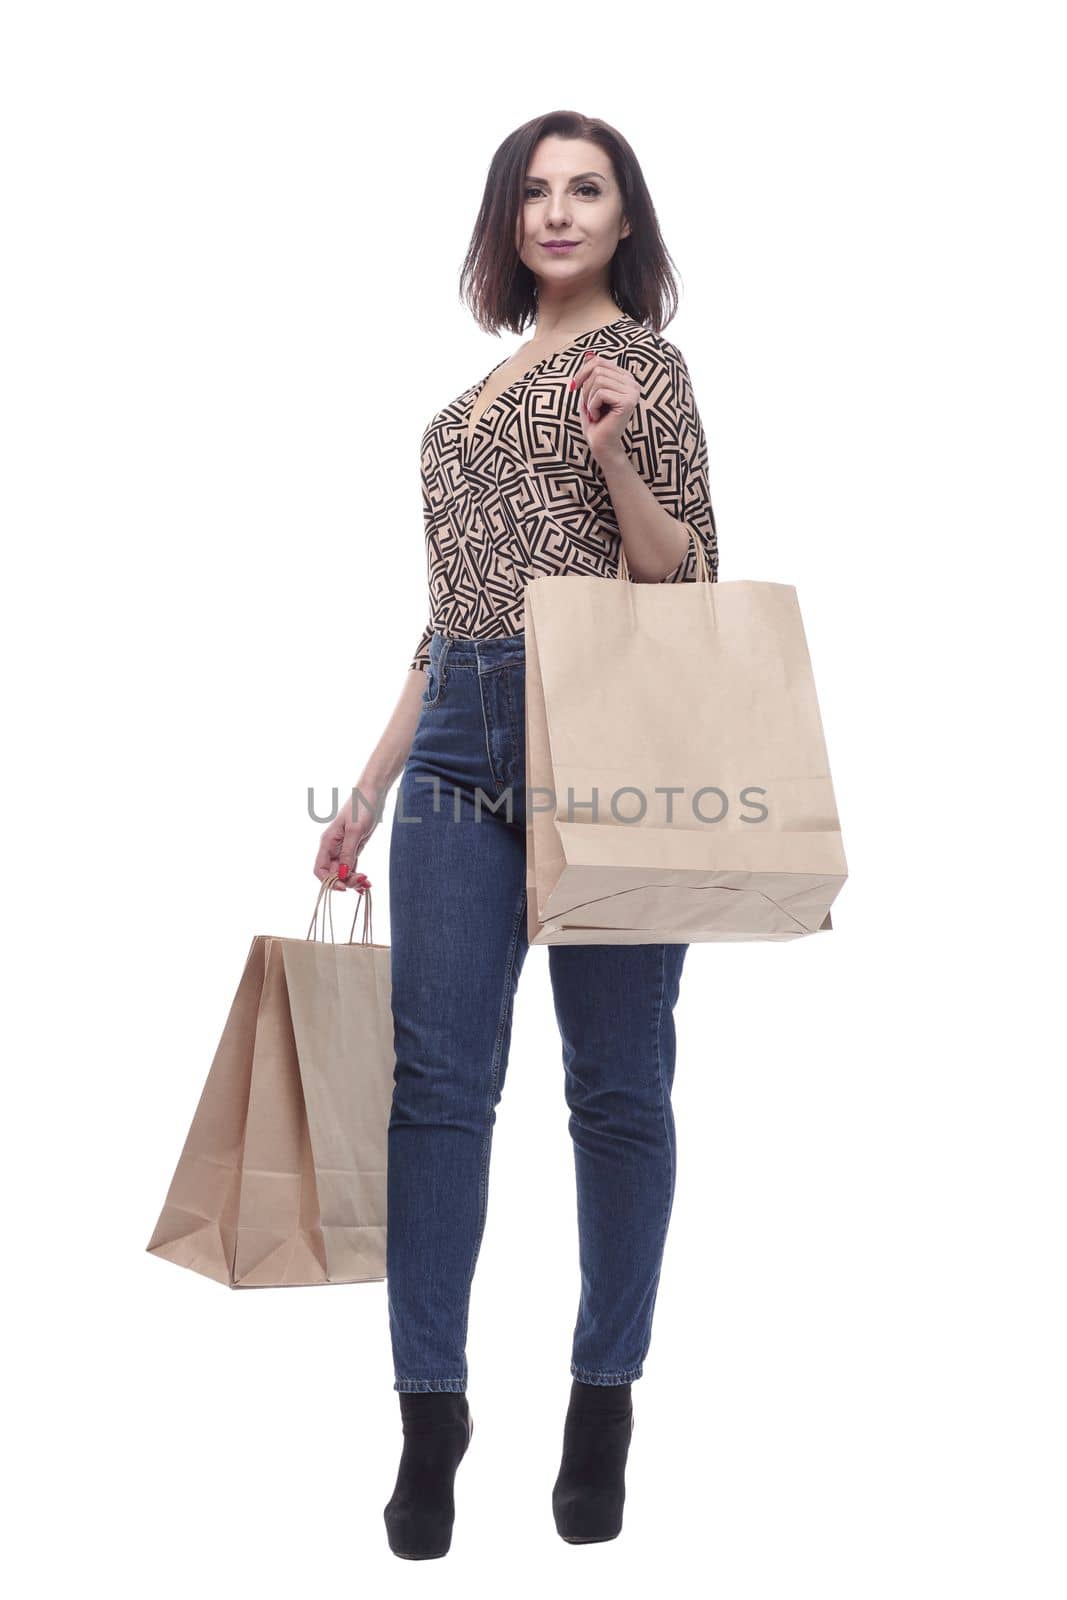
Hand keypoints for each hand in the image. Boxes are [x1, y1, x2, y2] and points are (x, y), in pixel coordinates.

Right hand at [314, 785, 376, 890]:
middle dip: (345, 882)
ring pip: (343, 872)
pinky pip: (352, 867)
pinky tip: (366, 883)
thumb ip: (348, 853)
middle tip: (363, 881)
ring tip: (367, 885)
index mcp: (327, 842)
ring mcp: (343, 848)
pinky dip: (357, 875)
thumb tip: (342, 874)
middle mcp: (332, 847)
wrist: (373, 793)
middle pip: (332, 873)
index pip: (319, 870)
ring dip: (353, 881)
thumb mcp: (355, 831)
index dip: (328, 881)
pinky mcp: (354, 847)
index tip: (343, 887)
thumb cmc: (361, 807)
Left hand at [572, 347, 639, 461]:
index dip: (583, 371)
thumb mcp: (590, 393)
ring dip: (589, 398)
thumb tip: (587, 354)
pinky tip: (598, 417)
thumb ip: (592, 373)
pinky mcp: (628, 402)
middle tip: (589, 406)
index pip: (600, 361)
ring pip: (598, 380)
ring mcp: (632, 392)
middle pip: (598, 369)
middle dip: (586, 388)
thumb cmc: (595, 421)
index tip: (574, 387)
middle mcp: (632, 383)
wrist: (601, 445)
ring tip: (594, 412)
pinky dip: (592, 406)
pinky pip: (600, 393)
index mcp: (625, 378)